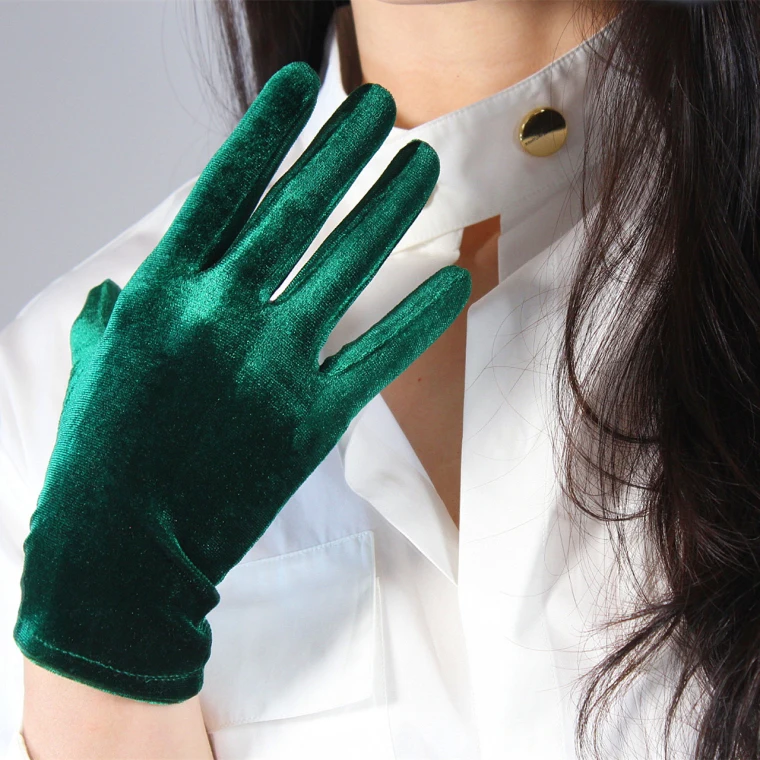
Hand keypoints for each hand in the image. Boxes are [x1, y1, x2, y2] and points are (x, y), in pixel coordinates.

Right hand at [14, 61, 470, 703]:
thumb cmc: (101, 457)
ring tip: (423, 160)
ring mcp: (271, 368)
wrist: (123, 555)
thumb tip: (127, 285)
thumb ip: (117, 313)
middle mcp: (220, 316)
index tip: (306, 85)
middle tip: (382, 104)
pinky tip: (454, 276)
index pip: (225, 186)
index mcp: (161, 292)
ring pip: (348, 266)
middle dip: (344, 147)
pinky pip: (379, 355)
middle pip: (297, 210)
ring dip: (391, 206)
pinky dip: (421, 315)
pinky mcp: (311, 422)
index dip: (269, 129)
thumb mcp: (93, 365)